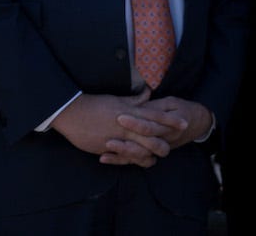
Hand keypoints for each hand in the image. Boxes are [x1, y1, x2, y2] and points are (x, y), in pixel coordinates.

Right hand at [50, 90, 168, 167]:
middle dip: (163, 143)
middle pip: (150, 137)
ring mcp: (116, 138)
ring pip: (138, 150)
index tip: (183, 123)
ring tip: (157, 158)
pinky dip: (131, 160)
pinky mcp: (105, 148)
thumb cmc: (95, 104)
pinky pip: (122, 157)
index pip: (155, 116)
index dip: (170, 120)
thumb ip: (134, 100)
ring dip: (148, 155)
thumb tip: (148, 93)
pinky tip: (138, 162)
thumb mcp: (117, 99)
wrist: (72, 113)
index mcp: (130, 112)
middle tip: (173, 147)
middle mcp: (126, 126)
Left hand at [113, 95, 213, 155]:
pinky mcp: (151, 154)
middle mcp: (163, 140)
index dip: (135, 122)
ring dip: (121, 154)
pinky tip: (103, 158)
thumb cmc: (183, 110)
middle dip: (125, 143)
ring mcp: (157, 149)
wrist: (198, 124)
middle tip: (109, 139)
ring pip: (139, 156)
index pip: (150, 126)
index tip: (120, 116)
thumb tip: (140, 105)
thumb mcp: (173, 102)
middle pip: (143, 145)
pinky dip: (119, 160)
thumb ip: (156, 106)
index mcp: (168, 126)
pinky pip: (135, 161)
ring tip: (105, 149)